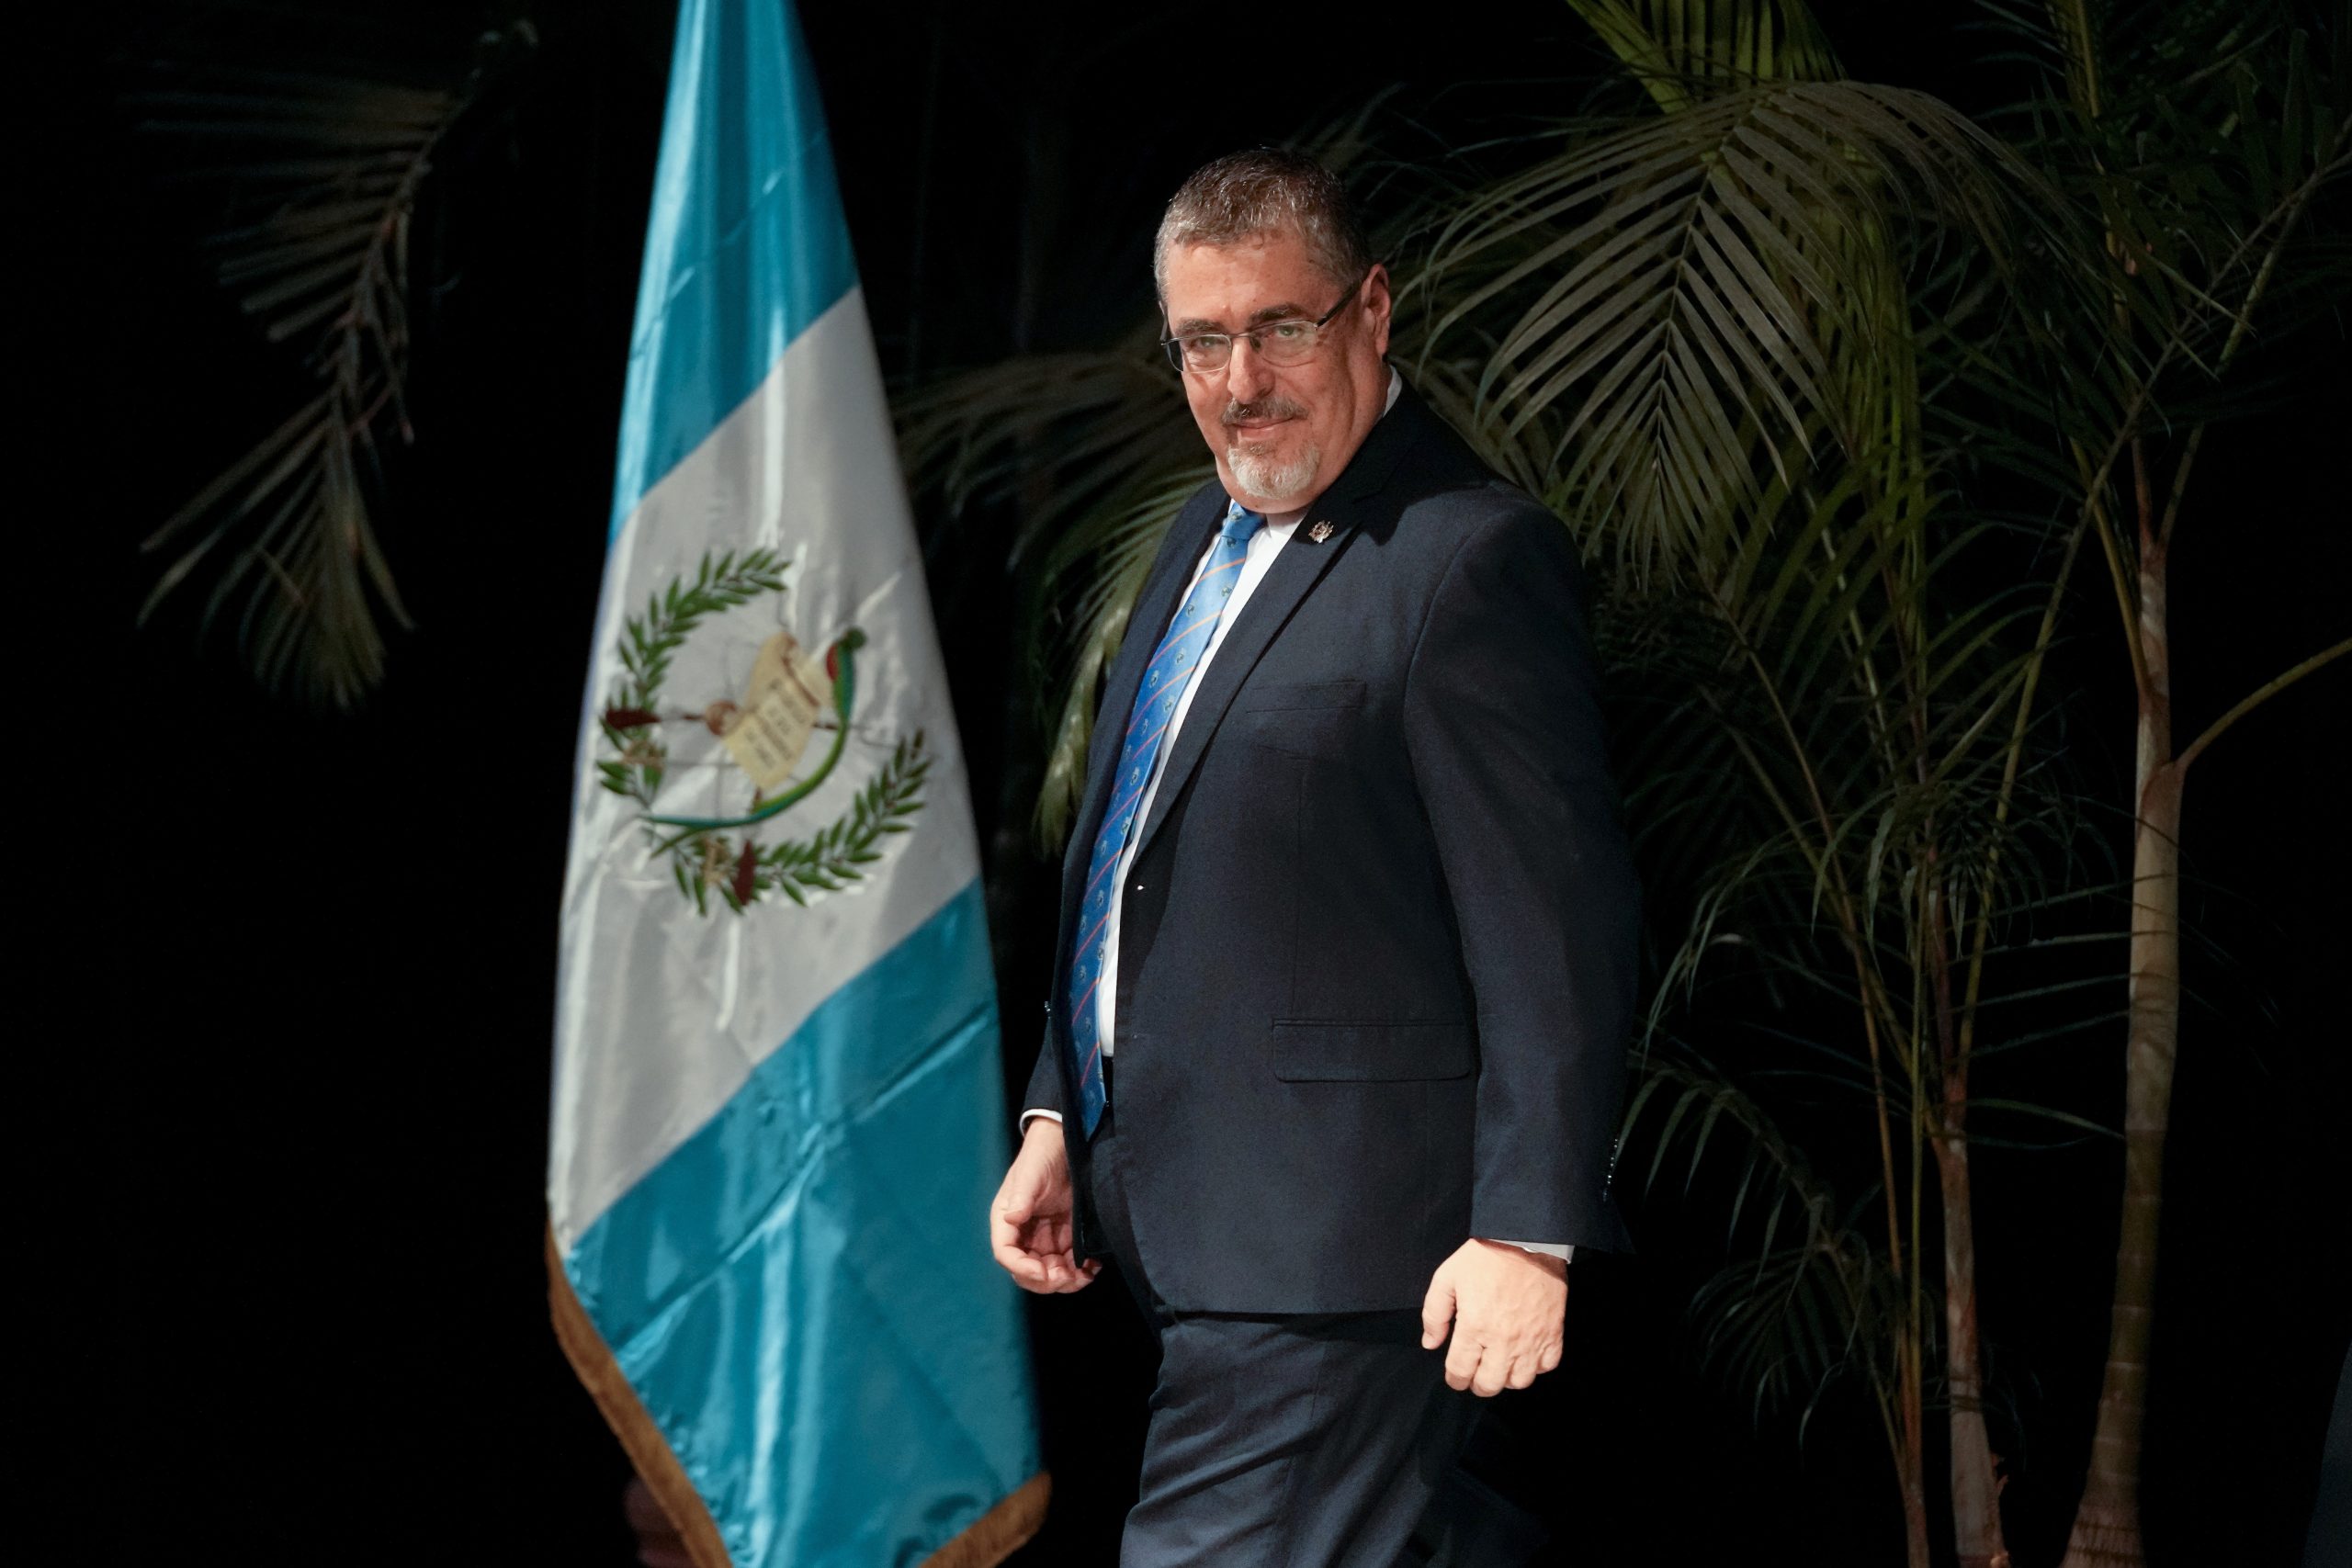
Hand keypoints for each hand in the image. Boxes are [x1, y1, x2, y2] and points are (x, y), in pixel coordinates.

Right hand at [990, 1118, 1100, 1293]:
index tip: (1044, 1272)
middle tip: (1067, 1275)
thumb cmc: (1041, 1157)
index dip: (1022, 1268)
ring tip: (1084, 1274)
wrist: (1067, 1146)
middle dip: (1046, 1280)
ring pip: (1050, 1274)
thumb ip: (1022, 1196)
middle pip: (1027, 1272)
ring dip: (1066, 1281)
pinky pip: (1070, 1265)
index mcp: (1007, 1222)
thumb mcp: (1031, 1174)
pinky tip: (1092, 1267)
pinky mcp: (1065, 1239)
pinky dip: (1080, 1272)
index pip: (1006, 1254)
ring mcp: (1045, 1239)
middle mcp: (1023, 1236)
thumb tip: (1011, 1219)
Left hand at [1420, 1239, 1567, 1396]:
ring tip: (1500, 1364)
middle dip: (1478, 1384)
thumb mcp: (1447, 1277)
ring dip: (1507, 1378)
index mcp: (1474, 1327)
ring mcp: (1531, 1340)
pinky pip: (1546, 1366)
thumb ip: (1434, 1314)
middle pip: (1489, 1385)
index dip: (1454, 1379)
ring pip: (1519, 1382)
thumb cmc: (1484, 1257)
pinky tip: (1526, 1354)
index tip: (1455, 1376)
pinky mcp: (1554, 1333)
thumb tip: (1430, 1344)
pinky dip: (1536, 1366)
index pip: (1460, 1371)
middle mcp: (1503, 1341)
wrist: (1526, 1239)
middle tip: (1476, 1372)